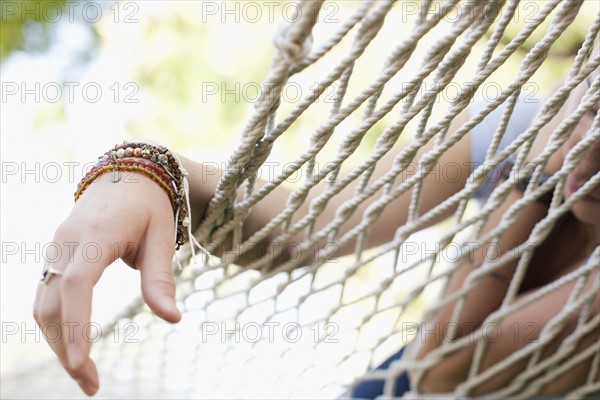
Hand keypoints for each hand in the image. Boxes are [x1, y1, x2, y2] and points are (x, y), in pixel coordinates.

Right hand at [33, 172, 180, 395]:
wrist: (125, 175)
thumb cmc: (149, 207)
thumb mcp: (163, 237)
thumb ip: (161, 278)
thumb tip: (172, 319)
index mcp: (97, 235)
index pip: (77, 284)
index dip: (76, 325)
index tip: (81, 363)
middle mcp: (67, 242)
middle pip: (52, 304)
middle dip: (66, 349)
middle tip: (92, 386)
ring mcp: (55, 249)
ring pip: (42, 304)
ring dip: (57, 343)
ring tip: (85, 374)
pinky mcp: (53, 256)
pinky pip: (45, 296)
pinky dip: (55, 326)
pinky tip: (72, 346)